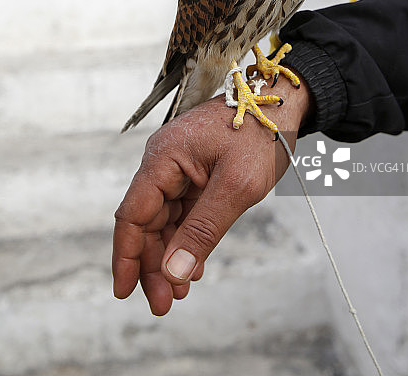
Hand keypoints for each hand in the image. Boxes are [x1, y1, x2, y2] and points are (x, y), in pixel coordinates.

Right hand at [112, 73, 310, 314]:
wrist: (283, 103)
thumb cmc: (261, 134)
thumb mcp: (236, 187)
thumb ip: (203, 230)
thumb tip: (173, 272)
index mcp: (164, 157)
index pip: (132, 214)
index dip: (126, 256)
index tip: (124, 292)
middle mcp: (164, 160)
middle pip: (147, 220)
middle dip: (152, 264)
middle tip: (164, 304)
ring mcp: (180, 165)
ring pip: (164, 218)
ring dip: (170, 255)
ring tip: (180, 291)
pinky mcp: (196, 170)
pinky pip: (182, 209)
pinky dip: (186, 237)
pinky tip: (194, 264)